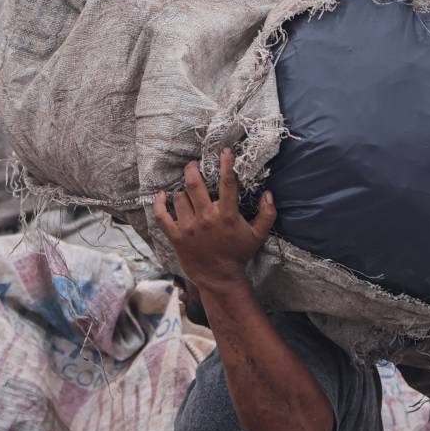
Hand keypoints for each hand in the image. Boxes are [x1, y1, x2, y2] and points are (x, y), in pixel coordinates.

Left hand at [154, 148, 276, 294]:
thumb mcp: (258, 236)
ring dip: (182, 191)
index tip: (225, 152)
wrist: (220, 279)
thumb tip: (269, 194)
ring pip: (180, 197)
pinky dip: (160, 203)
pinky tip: (163, 195)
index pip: (227, 183)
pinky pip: (162, 216)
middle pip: (194, 184)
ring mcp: (189, 227)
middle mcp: (206, 218)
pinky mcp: (176, 236)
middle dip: (192, 169)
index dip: (226, 164)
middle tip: (193, 164)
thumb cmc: (239, 255)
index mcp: (227, 215)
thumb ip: (267, 214)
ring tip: (186, 191)